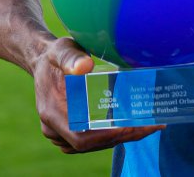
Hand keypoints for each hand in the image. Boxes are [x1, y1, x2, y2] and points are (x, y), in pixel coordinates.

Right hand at [32, 37, 162, 153]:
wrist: (42, 61)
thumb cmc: (54, 55)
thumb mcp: (61, 49)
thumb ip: (71, 57)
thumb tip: (86, 66)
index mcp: (51, 113)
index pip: (81, 138)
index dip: (106, 137)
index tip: (131, 127)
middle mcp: (53, 128)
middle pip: (90, 144)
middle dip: (122, 137)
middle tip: (151, 125)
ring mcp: (59, 132)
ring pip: (92, 145)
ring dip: (119, 138)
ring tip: (147, 125)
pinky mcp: (67, 131)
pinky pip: (91, 140)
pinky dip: (110, 135)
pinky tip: (130, 125)